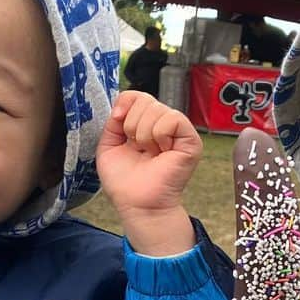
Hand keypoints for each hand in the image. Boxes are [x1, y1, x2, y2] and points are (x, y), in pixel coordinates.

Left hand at [96, 91, 198, 254]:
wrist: (137, 204)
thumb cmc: (124, 182)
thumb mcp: (108, 146)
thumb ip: (113, 122)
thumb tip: (122, 106)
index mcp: (145, 124)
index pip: (136, 95)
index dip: (124, 104)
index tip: (117, 122)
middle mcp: (163, 124)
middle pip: (145, 99)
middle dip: (132, 125)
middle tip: (138, 148)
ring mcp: (178, 131)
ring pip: (157, 109)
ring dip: (144, 135)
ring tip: (150, 153)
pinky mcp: (191, 140)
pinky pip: (172, 119)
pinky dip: (160, 135)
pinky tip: (162, 152)